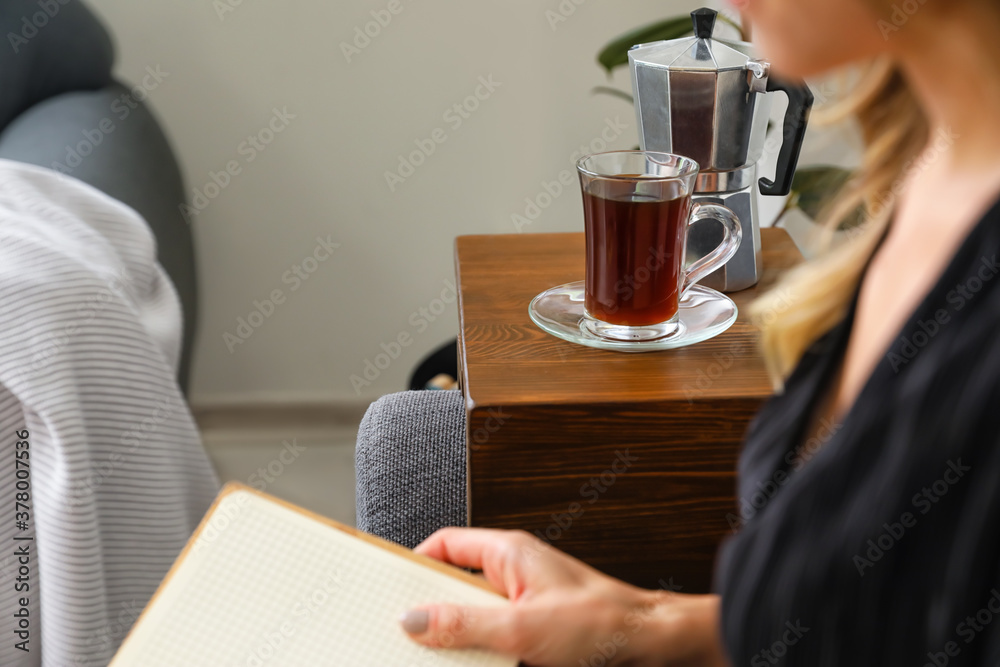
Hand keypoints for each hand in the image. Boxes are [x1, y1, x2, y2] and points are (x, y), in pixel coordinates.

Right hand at [399, 527, 728, 666]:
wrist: (649, 645)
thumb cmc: (600, 624)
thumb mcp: (520, 628)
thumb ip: (464, 623)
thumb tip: (415, 619)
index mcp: (508, 553)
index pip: (444, 544)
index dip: (413, 564)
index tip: (388, 589)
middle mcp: (514, 571)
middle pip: (453, 582)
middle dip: (430, 607)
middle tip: (405, 633)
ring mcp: (524, 599)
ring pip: (472, 613)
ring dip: (456, 634)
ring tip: (436, 654)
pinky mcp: (534, 627)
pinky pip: (493, 633)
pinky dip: (478, 648)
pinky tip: (470, 662)